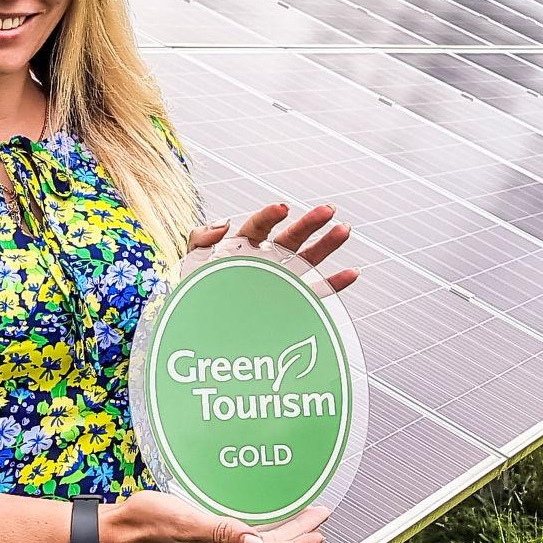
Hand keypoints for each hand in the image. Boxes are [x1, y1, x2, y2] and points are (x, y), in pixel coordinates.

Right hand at [103, 489, 330, 542]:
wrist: (119, 528)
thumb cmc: (149, 521)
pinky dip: (259, 527)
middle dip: (297, 533)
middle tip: (320, 513)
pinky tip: (261, 514)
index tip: (320, 530)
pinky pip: (241, 537)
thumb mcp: (187, 522)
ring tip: (301, 514)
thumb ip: (222, 532)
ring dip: (281, 530)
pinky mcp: (202, 541)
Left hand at [185, 200, 358, 290]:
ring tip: (344, 230)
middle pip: (290, 238)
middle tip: (329, 210)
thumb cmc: (194, 296)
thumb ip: (202, 240)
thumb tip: (225, 223)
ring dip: (327, 245)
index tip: (283, 208)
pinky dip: (334, 284)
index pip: (258, 226)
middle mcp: (264, 262)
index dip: (270, 216)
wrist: (203, 334)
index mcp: (240, 248)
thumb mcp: (191, 264)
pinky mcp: (290, 302)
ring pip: (308, 260)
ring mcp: (280, 281)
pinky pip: (315, 292)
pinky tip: (351, 273)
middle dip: (310, 223)